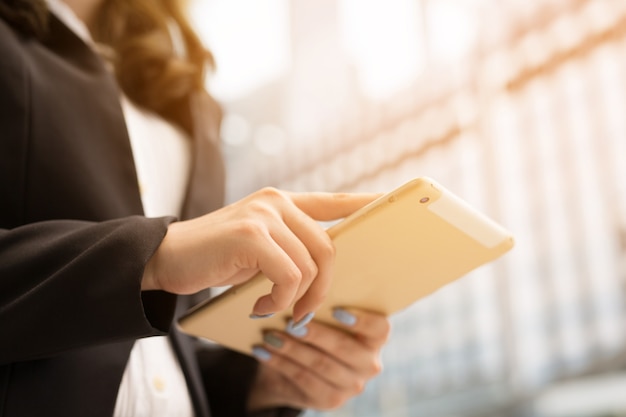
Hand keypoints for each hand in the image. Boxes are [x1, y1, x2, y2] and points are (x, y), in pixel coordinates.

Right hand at [142, 188, 378, 319]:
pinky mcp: (250, 234)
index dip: (365, 203)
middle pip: (328, 247)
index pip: (334, 201)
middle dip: (322, 287)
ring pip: (310, 264)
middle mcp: (277, 201)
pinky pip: (288, 275)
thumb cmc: (216, 258)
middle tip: (303, 312)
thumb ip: (289, 249)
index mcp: (283, 202)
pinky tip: (258, 305)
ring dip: (297, 297)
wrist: (167, 257)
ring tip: (272, 308)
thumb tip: (324, 274)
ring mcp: (264, 214)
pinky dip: (279, 299)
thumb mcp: (259, 248)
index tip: (392, 202)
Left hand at [247, 308, 389, 410]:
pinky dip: (280, 363)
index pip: (379, 328)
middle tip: (290, 321)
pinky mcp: (331, 400)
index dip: (360, 320)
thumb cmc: (315, 328)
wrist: (297, 367)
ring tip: (269, 335)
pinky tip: (262, 351)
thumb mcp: (324, 316)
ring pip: (320, 364)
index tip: (335, 309)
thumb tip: (304, 285)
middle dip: (315, 334)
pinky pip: (303, 379)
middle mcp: (370, 364)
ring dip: (292, 348)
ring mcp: (352, 385)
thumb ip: (323, 304)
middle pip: (344, 347)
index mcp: (376, 338)